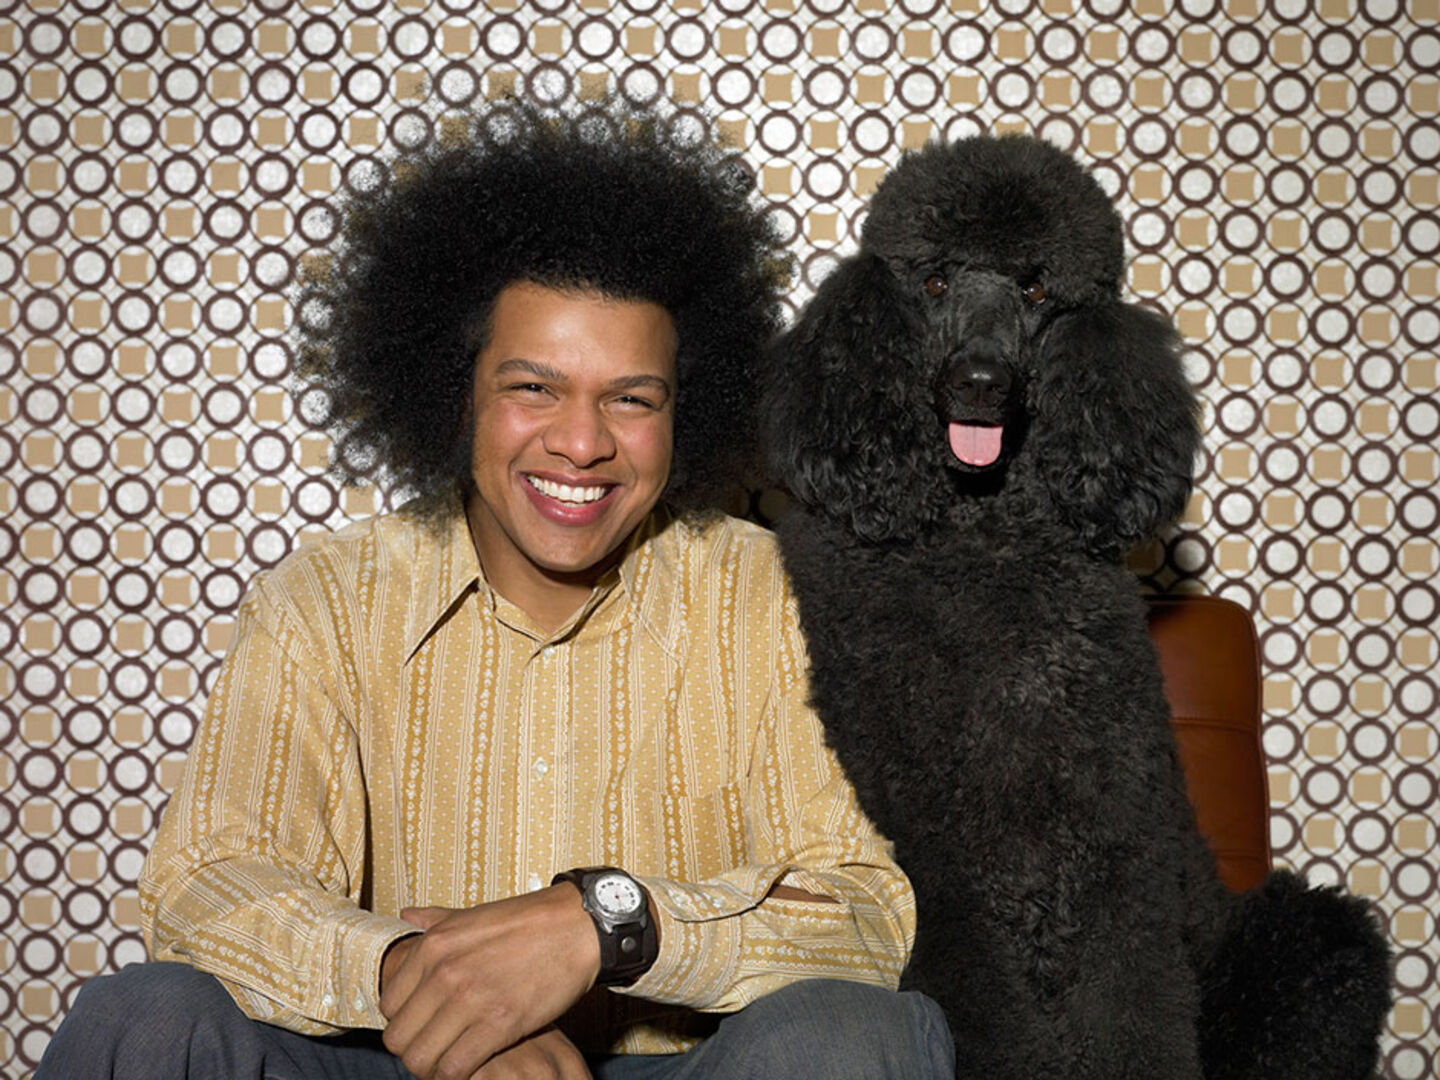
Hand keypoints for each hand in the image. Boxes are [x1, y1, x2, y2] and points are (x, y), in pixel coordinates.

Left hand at [379, 886, 600, 1079]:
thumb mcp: (472, 914)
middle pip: (399, 1038)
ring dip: (433, 1068)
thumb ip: (435, 920)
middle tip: (437, 1049)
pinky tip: (474, 1065)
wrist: (576, 926)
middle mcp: (443, 973)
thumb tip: (406, 917)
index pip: (389, 1005)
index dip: (405, 1022)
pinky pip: (455, 1068)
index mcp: (433, 946)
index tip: (424, 1026)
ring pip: (421, 1059)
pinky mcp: (499, 1024)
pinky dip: (457, 1075)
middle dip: (414, 1050)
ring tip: (452, 1061)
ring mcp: (470, 999)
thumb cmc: (526, 921)